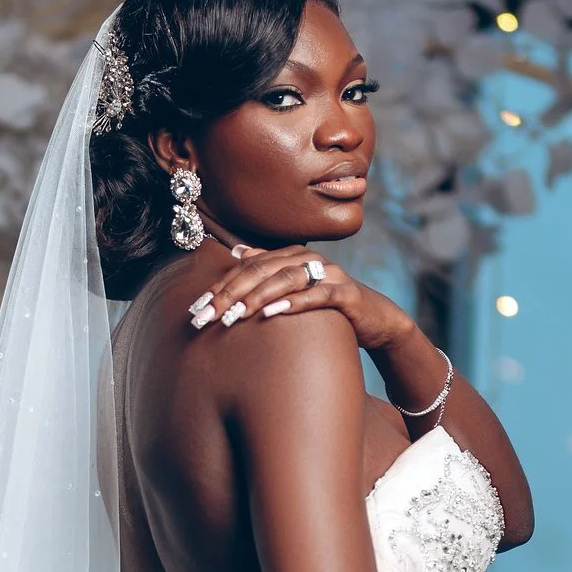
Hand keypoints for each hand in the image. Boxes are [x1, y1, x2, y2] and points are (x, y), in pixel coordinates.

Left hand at [184, 246, 420, 369]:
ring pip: (286, 280)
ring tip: (234, 315)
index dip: (221, 285)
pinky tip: (273, 314)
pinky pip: (317, 295)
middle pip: (262, 271)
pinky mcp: (345, 293)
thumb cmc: (328, 305)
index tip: (197, 307)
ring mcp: (328, 274)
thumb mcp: (296, 286)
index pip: (248, 267)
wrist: (375, 318)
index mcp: (292, 255)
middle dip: (231, 293)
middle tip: (207, 315)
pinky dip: (294, 303)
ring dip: (257, 297)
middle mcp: (308, 258)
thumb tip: (238, 252)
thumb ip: (269, 268)